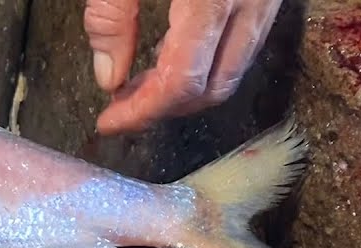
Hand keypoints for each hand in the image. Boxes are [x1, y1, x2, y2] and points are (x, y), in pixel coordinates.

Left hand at [84, 0, 283, 133]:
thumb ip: (111, 17)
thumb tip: (108, 76)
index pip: (181, 82)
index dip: (142, 111)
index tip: (109, 122)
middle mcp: (252, 1)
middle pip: (215, 86)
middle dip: (165, 108)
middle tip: (122, 107)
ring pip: (235, 68)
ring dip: (188, 88)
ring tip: (139, 85)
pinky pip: (244, 41)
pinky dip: (208, 61)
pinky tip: (170, 54)